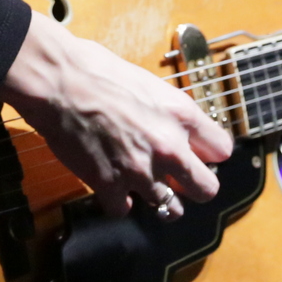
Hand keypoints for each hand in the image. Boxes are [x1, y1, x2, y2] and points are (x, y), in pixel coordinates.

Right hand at [0, 9, 230, 218]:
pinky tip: (110, 186)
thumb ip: (168, 112)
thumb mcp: (148, 84)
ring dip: (158, 200)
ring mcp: (140, 171)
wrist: (58, 82)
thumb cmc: (96, 71)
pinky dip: (117, 201)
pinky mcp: (110, 185)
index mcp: (182, 115)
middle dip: (194, 187)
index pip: (223, 150)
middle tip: (178, 180)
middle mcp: (169, 147)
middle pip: (207, 190)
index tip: (198, 155)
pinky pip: (123, 210)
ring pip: (170, 209)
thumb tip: (174, 126)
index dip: (209, 154)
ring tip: (144, 187)